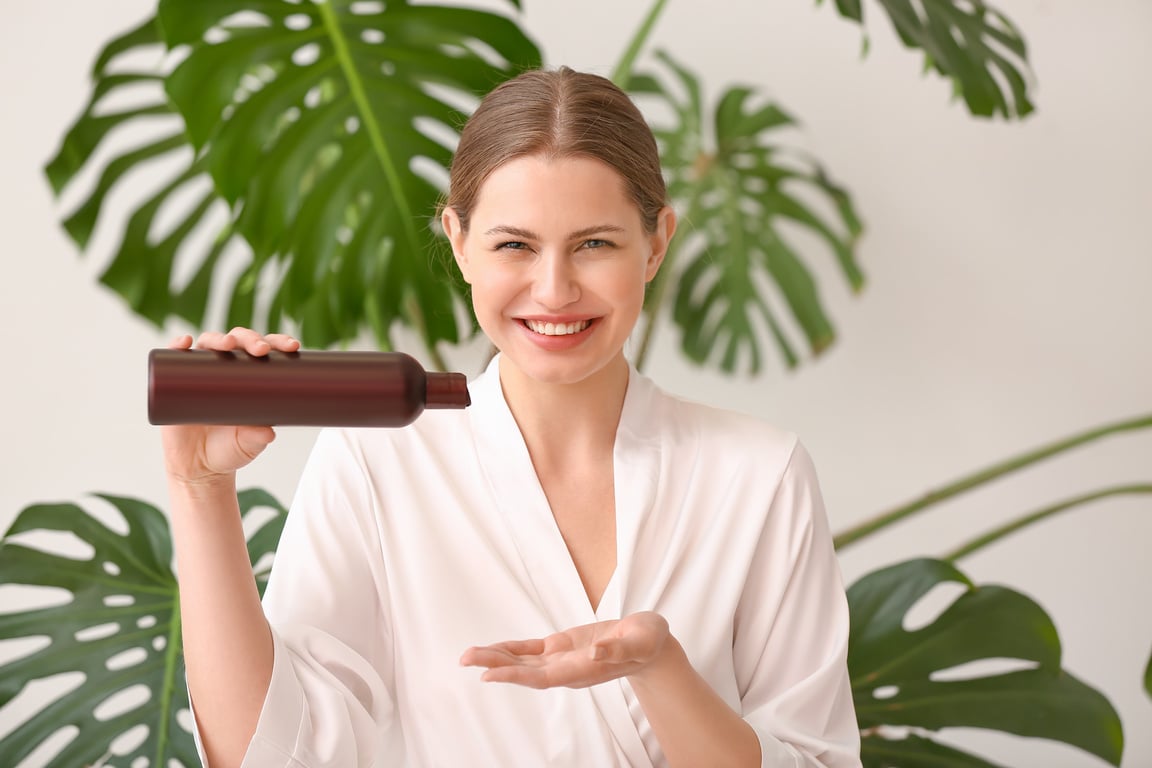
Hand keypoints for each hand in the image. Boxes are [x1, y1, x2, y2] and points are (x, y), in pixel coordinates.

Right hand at [161, 328, 300, 486]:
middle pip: (238, 341)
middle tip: (261, 350)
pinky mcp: (175, 383)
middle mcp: (225, 369)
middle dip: (251, 339)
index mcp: (250, 377)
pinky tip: (184, 341)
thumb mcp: (249, 445)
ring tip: (228, 344)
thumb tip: (268, 433)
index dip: (278, 343)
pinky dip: (177, 345)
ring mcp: (199, 373)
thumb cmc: (230, 450)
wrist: (198, 468)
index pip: (265, 351)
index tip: (292, 347)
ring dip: (219, 338)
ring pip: (209, 344)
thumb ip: (258, 438)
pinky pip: (173, 358)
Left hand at [460, 611, 669, 688]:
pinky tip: (493, 649)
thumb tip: (597, 651)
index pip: (544, 677)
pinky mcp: (562, 646)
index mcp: (584, 669)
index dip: (516, 675)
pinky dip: (511, 648)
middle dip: (495, 665)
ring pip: (524, 661)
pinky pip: (531, 649)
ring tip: (469, 655)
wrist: (650, 645)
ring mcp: (563, 659)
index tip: (489, 675)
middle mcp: (568, 669)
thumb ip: (620, 649)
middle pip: (526, 672)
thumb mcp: (641, 641)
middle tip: (465, 659)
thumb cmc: (648, 642)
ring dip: (497, 657)